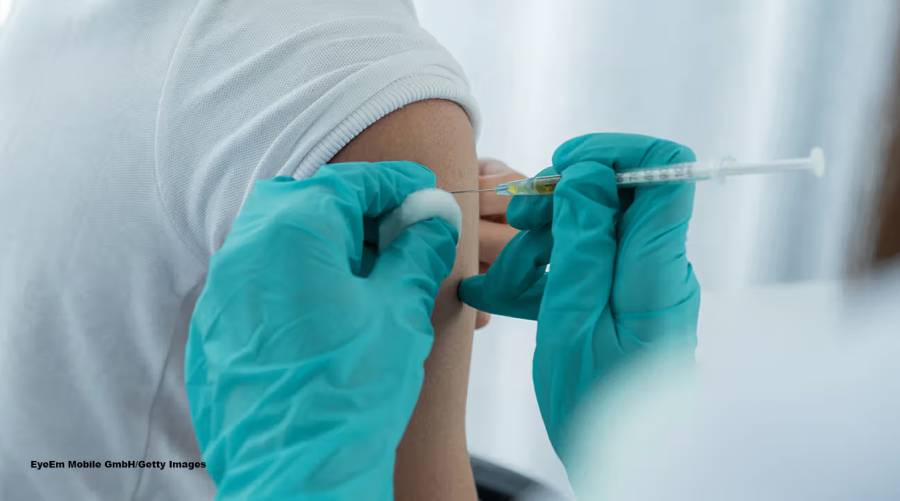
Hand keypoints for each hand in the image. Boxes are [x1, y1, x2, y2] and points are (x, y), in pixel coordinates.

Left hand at [186, 162, 458, 499]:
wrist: (298, 474)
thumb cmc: (351, 390)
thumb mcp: (399, 311)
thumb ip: (417, 252)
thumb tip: (433, 221)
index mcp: (293, 231)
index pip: (349, 182)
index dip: (393, 182)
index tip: (421, 190)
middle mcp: (245, 250)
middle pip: (304, 201)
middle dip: (351, 208)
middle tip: (393, 234)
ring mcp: (221, 291)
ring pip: (274, 239)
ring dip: (320, 242)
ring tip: (364, 276)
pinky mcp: (214, 329)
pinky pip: (255, 280)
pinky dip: (292, 277)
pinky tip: (326, 311)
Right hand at [459, 134, 699, 462]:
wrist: (623, 465)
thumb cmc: (596, 407)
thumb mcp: (572, 322)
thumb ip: (583, 243)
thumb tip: (590, 175)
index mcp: (653, 271)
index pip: (664, 171)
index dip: (613, 154)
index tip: (562, 170)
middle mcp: (656, 269)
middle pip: (616, 196)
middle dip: (558, 204)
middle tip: (515, 229)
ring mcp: (640, 286)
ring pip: (592, 230)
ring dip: (541, 245)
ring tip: (498, 282)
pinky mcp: (623, 303)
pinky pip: (586, 266)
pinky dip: (545, 274)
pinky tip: (502, 295)